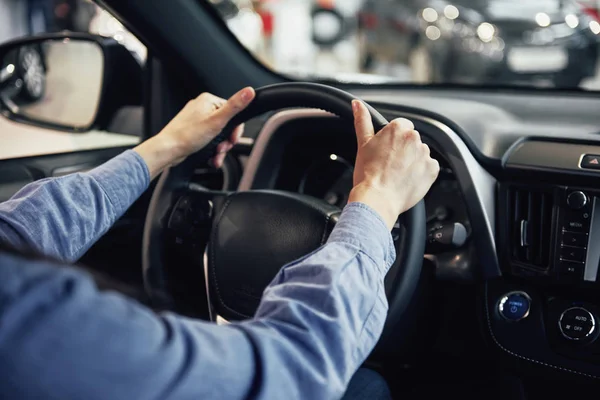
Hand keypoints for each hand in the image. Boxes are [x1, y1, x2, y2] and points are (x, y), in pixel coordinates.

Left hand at [134, 87, 255, 178]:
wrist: (168, 149)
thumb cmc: (187, 136)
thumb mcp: (217, 121)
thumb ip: (235, 106)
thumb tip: (249, 92)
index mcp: (208, 100)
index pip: (233, 112)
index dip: (235, 129)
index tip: (232, 140)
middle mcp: (202, 107)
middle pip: (226, 125)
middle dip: (226, 141)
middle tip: (222, 148)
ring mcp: (197, 119)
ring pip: (218, 134)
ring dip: (220, 148)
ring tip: (216, 155)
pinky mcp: (193, 131)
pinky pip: (209, 139)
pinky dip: (212, 149)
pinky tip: (211, 156)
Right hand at [348, 100, 439, 229]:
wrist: (378, 199)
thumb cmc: (368, 174)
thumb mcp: (363, 144)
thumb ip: (362, 120)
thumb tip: (357, 104)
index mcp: (398, 129)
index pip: (401, 126)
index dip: (392, 140)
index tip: (386, 151)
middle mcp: (414, 138)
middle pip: (411, 140)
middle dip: (403, 150)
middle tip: (390, 165)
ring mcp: (424, 154)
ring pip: (420, 153)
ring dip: (412, 161)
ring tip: (398, 174)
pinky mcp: (432, 169)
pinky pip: (429, 167)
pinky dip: (421, 173)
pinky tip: (408, 180)